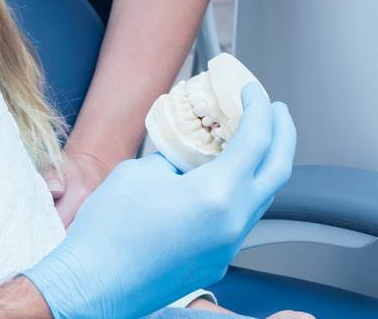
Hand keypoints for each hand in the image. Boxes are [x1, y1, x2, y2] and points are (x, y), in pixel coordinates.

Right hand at [22, 84, 295, 318]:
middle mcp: (231, 223)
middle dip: (282, 135)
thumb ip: (173, 159)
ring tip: (249, 142)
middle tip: (274, 111)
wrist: (95, 285)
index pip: (255, 141)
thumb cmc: (109, 231)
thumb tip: (185, 155)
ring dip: (262, 166)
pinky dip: (241, 192)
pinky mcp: (216, 262)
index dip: (257, 109)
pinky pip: (241, 220)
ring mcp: (227, 247)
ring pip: (262, 198)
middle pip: (277, 171)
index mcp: (215, 194)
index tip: (253, 92)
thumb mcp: (139, 172)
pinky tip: (221, 181)